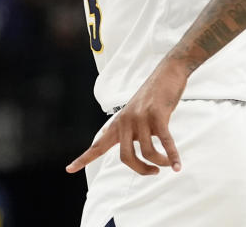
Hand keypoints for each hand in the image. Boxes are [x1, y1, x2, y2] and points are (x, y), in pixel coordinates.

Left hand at [66, 60, 187, 175]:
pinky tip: (178, 166)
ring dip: (160, 162)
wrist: (167, 72)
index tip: (68, 169)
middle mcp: (126, 121)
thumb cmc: (153, 97)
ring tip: (169, 163)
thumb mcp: (136, 114)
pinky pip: (165, 142)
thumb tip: (138, 155)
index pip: (97, 145)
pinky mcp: (157, 114)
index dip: (83, 158)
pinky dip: (172, 156)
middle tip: (153, 172)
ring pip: (147, 152)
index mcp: (118, 123)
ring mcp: (141, 117)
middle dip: (141, 170)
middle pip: (126, 158)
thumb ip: (132, 132)